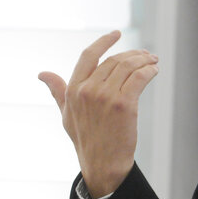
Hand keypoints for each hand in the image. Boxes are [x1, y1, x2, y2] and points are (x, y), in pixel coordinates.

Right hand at [38, 30, 158, 198]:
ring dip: (144, 60)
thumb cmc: (86, 140)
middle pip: (114, 60)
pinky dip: (149, 71)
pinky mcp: (124, 105)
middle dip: (133, 54)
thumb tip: (43, 74)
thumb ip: (58, 91)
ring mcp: (105, 97)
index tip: (116, 33)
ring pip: (128, 66)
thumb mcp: (66, 114)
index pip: (88, 56)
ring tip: (153, 61)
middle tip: (147, 55)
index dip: (103, 41)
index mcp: (73, 90)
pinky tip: (154, 71)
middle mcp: (87, 90)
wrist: (103, 164)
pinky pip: (139, 78)